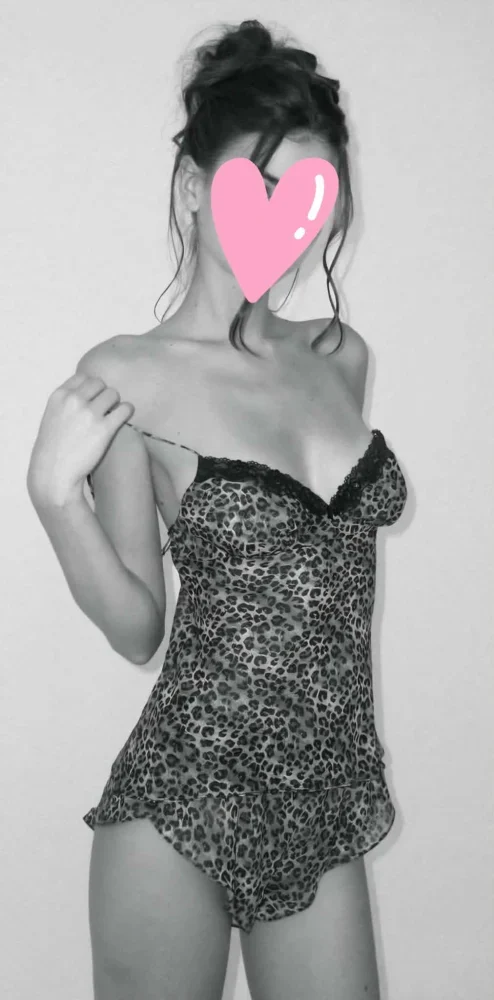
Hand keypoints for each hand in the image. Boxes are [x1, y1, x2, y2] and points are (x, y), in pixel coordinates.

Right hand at [27, 372, 134, 505]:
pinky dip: (127, 412)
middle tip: (104, 411)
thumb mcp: (52, 417)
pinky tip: (123, 419)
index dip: (91, 388)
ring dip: (115, 404)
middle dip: (104, 395)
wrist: (54, 474)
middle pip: (100, 384)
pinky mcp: (104, 429)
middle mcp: (74, 401)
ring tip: (112, 417)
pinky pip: (125, 409)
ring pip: (114, 394)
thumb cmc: (53, 450)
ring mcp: (89, 414)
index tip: (92, 401)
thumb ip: (67, 403)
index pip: (83, 377)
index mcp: (59, 396)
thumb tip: (88, 392)